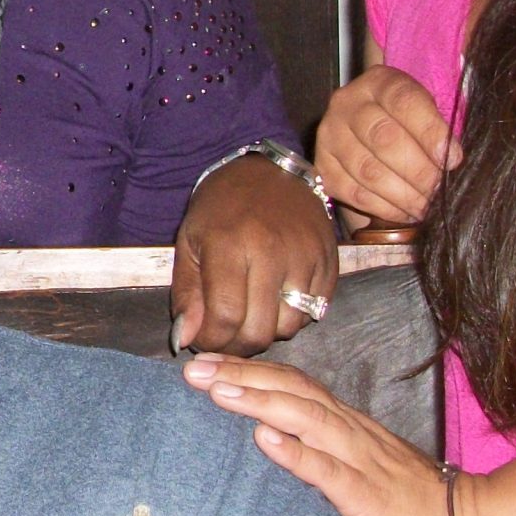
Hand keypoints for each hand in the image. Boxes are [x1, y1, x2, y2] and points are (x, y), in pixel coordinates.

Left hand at [172, 155, 339, 354]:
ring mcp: (306, 257)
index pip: (225, 317)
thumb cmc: (221, 207)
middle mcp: (272, 252)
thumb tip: (186, 340)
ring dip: (267, 332)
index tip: (202, 340)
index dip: (211, 341)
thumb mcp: (189, 243)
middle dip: (236, 345)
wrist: (268, 171)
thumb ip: (187, 294)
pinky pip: (315, 311)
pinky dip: (293, 316)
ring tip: (250, 316)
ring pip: (290, 327)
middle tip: (225, 336)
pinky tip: (275, 301)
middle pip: (259, 330)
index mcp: (230, 245)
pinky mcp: (330, 261)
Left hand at [182, 354, 463, 515]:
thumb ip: (320, 450)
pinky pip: (330, 471)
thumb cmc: (408, 501)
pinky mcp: (368, 496)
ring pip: (306, 419)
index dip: (249, 370)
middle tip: (192, 368)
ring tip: (218, 391)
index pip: (292, 385)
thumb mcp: (357, 467)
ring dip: (260, 401)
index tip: (205, 361)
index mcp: (345, 425)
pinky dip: (296, 452)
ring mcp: (360, 460)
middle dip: (241, 375)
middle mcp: (349, 432)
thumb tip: (269, 438)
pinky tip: (266, 440)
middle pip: (291, 391)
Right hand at [316, 66, 455, 225]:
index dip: (430, 131)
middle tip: (440, 190)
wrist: (372, 131)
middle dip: (419, 170)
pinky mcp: (322, 166)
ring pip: (368, 170)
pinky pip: (353, 192)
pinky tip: (405, 211)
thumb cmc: (409, 122)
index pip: (403, 101)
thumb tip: (452, 161)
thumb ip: (439, 129)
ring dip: (403, 194)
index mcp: (378, 82)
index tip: (453, 159)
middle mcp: (347, 103)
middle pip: (383, 138)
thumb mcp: (427, 110)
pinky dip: (384, 207)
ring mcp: (329, 135)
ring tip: (427, 206)